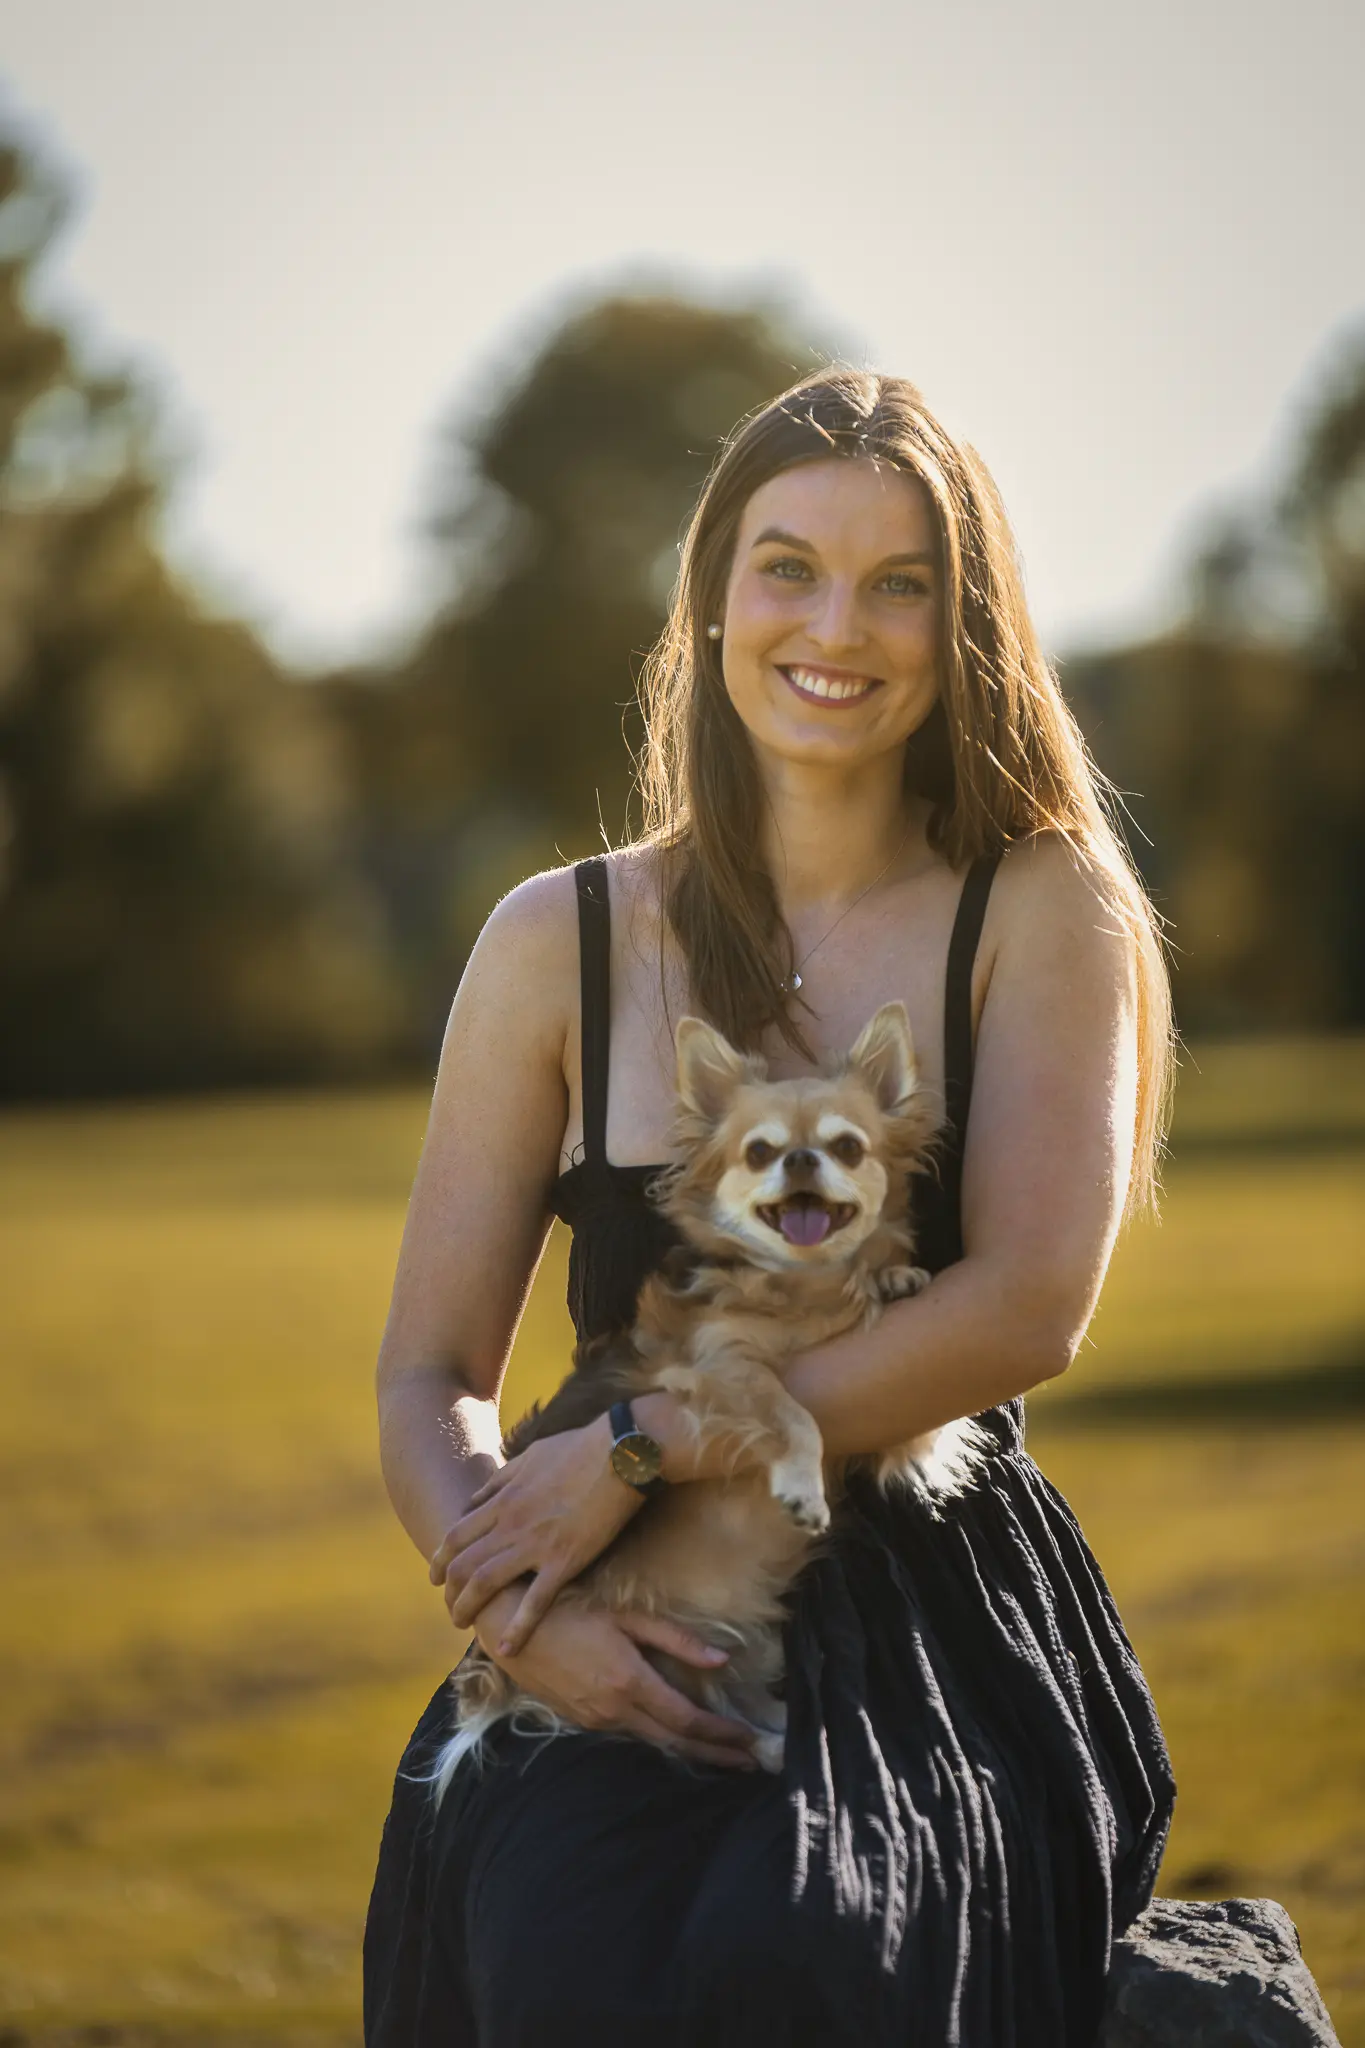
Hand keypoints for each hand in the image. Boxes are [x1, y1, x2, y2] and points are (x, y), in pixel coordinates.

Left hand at [429, 1415, 642, 1652]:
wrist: (620, 1453)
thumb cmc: (579, 1449)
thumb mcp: (529, 1456)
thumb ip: (500, 1481)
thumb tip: (477, 1498)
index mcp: (503, 1499)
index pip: (455, 1537)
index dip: (440, 1561)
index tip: (437, 1577)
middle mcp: (511, 1524)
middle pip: (463, 1565)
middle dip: (450, 1592)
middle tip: (451, 1609)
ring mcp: (535, 1544)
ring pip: (486, 1584)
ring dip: (469, 1609)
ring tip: (465, 1625)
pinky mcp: (565, 1560)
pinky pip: (535, 1602)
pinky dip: (518, 1628)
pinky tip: (508, 1648)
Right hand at [471, 1589, 759, 1770]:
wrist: (512, 1629)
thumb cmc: (571, 1612)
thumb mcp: (626, 1617)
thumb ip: (676, 1640)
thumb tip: (723, 1659)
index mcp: (630, 1682)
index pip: (687, 1721)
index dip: (722, 1735)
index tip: (750, 1742)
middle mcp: (615, 1710)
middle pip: (675, 1743)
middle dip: (715, 1755)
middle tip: (751, 1764)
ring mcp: (596, 1721)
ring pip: (652, 1743)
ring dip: (689, 1750)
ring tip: (721, 1754)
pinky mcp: (581, 1721)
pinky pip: (629, 1735)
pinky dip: (659, 1740)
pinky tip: (674, 1737)